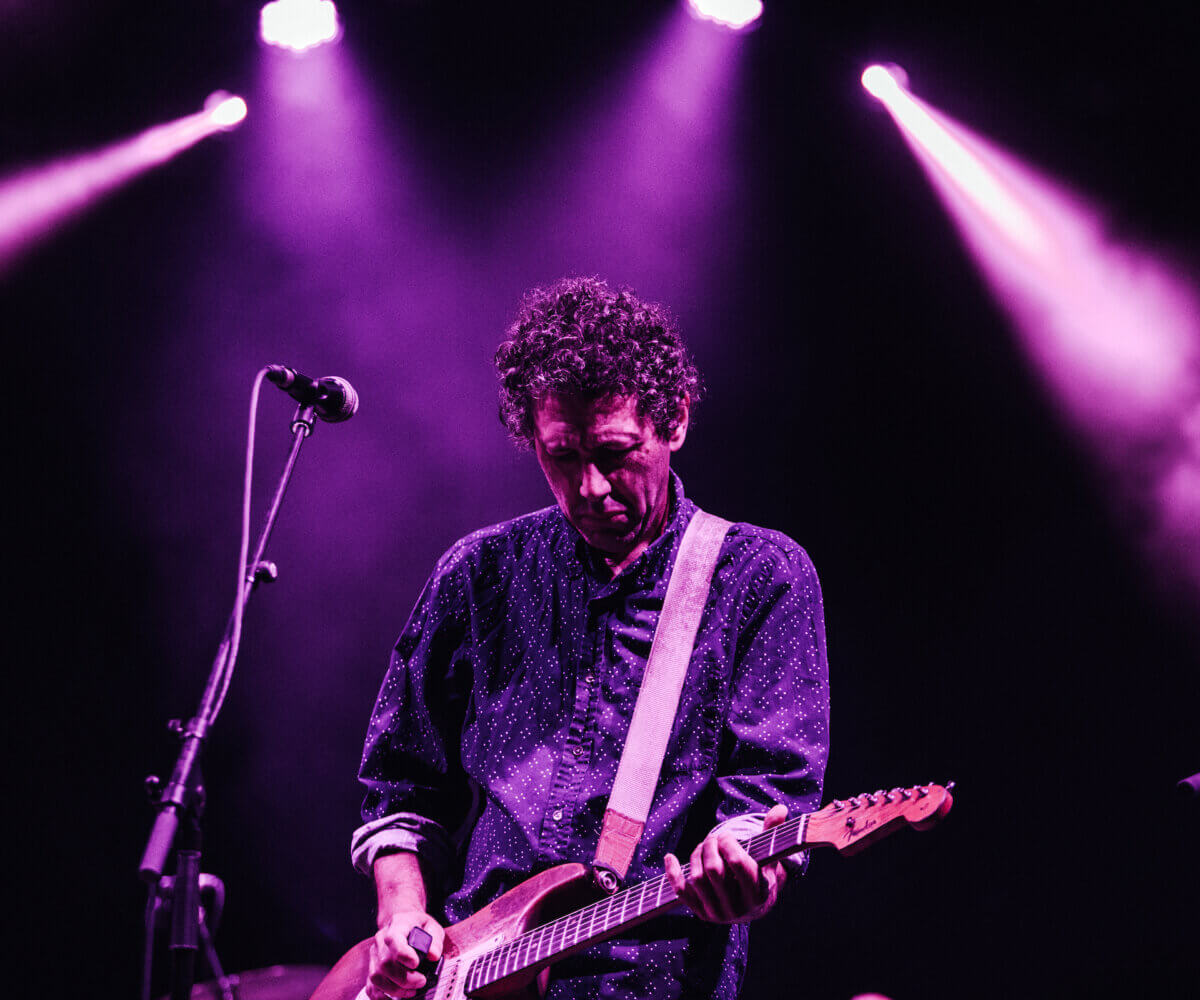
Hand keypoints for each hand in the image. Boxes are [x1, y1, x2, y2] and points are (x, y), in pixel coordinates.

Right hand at [366, 910, 444, 998]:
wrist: (404, 922)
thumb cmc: (418, 926)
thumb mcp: (432, 926)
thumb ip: (435, 940)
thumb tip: (433, 955)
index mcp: (396, 924)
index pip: (393, 939)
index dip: (403, 954)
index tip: (416, 963)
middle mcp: (381, 939)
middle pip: (385, 963)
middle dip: (404, 978)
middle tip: (421, 981)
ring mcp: (374, 954)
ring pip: (376, 977)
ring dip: (394, 989)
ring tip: (411, 991)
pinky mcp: (372, 967)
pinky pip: (371, 986)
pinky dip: (381, 996)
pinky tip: (396, 997)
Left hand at [664, 804, 788, 923]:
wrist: (754, 906)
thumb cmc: (762, 873)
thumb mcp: (771, 856)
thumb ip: (774, 832)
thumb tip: (780, 809)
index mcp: (758, 893)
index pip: (738, 863)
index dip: (729, 843)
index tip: (727, 835)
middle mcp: (737, 908)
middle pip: (713, 870)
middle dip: (710, 845)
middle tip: (713, 837)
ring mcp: (718, 914)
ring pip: (697, 879)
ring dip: (696, 855)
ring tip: (703, 846)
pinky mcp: (702, 913)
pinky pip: (682, 893)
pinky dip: (673, 874)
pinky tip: (670, 857)